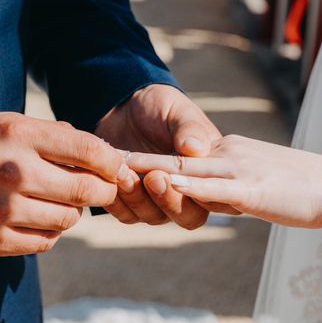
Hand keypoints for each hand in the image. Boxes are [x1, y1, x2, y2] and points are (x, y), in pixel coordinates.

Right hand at [0, 112, 125, 255]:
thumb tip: (101, 155)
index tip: (116, 167)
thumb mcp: (9, 122)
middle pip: (85, 190)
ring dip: (73, 211)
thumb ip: (55, 136)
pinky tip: (38, 218)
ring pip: (68, 220)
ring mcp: (2, 210)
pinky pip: (46, 242)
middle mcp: (13, 171)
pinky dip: (51, 231)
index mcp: (20, 134)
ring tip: (60, 201)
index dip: (112, 161)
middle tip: (102, 189)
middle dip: (103, 190)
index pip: (88, 149)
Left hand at [95, 84, 233, 228]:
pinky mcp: (131, 202)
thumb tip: (196, 149)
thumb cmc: (160, 106)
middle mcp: (186, 193)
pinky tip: (111, 181)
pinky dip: (119, 202)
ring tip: (127, 173)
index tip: (172, 174)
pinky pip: (127, 214)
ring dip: (140, 199)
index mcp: (206, 173)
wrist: (125, 106)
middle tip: (152, 177)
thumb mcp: (178, 110)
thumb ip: (189, 128)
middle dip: (168, 200)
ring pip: (153, 217)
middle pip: (186, 217)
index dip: (194, 193)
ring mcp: (157, 199)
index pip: (210, 198)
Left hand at [126, 135, 321, 229]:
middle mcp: (228, 156)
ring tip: (123, 170)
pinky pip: (212, 187)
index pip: (182, 158)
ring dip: (154, 173)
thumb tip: (202, 193)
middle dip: (140, 162)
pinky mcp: (252, 189)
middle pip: (175, 161)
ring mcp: (239, 171)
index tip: (120, 159)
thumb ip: (226, 183)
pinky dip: (187, 186)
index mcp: (227, 152)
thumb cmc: (298, 185)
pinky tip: (166, 183)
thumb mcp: (254, 178)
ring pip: (187, 171)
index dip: (149, 160)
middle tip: (108, 159)